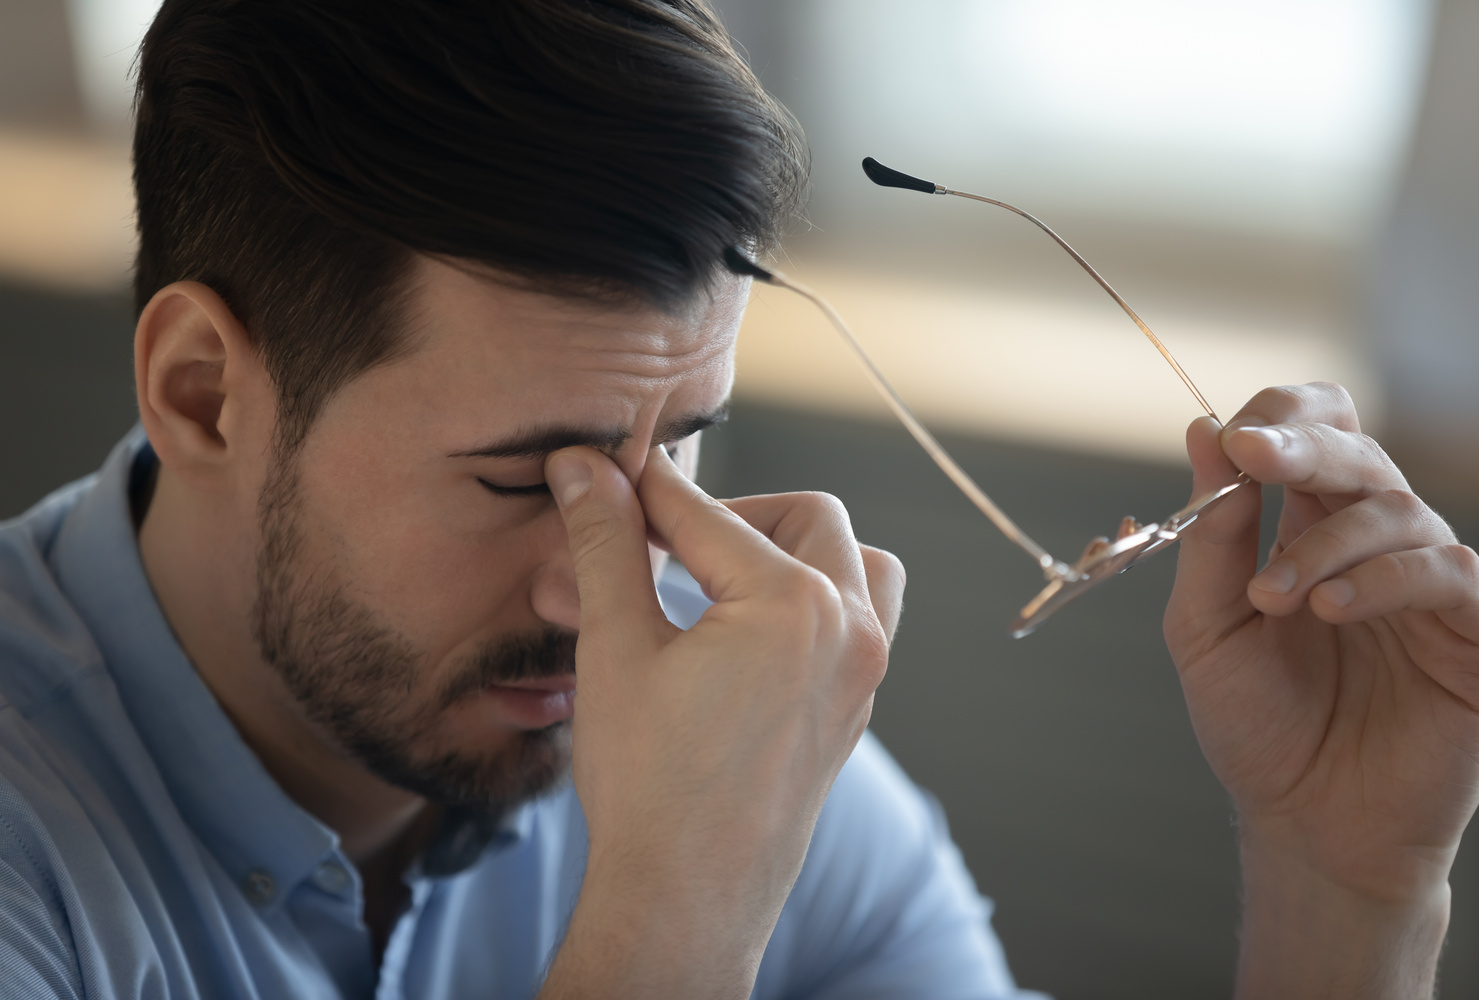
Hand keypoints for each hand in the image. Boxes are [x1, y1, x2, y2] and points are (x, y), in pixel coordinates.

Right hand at [537, 446, 902, 999]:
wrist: (688, 896)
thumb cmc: (650, 783)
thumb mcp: (616, 647)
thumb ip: (607, 543)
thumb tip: (585, 466)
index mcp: (792, 605)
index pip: (708, 514)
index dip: (644, 491)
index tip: (604, 474)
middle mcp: (848, 629)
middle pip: (807, 515)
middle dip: (734, 513)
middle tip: (666, 541)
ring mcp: (864, 671)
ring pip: (854, 563)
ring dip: (794, 549)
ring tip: (721, 577)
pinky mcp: (857, 705)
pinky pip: (860, 618)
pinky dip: (814, 598)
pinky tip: (745, 628)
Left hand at [1165, 382, 1478, 998]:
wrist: (1306, 826)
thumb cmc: (1256, 726)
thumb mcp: (1206, 627)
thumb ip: (1211, 537)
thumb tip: (1202, 430)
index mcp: (1309, 530)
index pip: (1315, 436)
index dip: (1282, 416)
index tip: (1232, 433)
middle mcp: (1373, 546)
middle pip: (1359, 454)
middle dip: (1304, 445)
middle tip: (1252, 454)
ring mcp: (1428, 588)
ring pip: (1400, 512)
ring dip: (1327, 541)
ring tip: (1273, 595)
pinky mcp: (1475, 637)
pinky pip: (1450, 576)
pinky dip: (1386, 579)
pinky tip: (1331, 608)